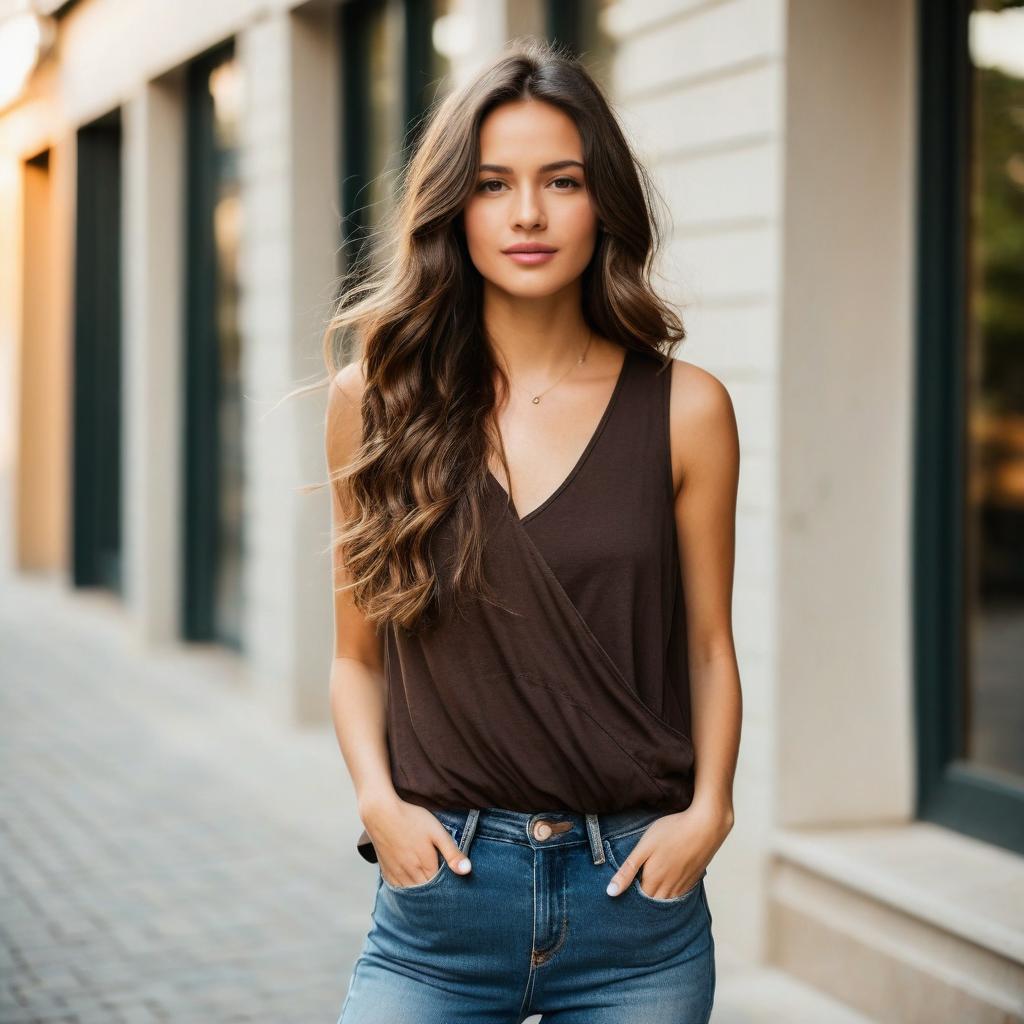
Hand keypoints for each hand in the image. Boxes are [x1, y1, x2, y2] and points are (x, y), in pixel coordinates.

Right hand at [361, 796, 472, 887]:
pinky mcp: (386, 870)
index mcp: (426, 865)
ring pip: (411, 893)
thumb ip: (452, 852)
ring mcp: (397, 873)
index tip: (454, 887)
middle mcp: (411, 874)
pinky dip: (405, 891)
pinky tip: (410, 886)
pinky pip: (397, 888)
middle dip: (434, 893)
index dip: (447, 887)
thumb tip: (467, 870)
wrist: (381, 812)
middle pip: (426, 893)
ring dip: (420, 894)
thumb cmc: (412, 819)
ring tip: (428, 890)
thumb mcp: (437, 832)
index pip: (440, 887)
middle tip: (442, 892)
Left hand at [606, 799, 732, 899]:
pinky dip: (670, 896)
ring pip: (666, 902)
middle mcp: (668, 888)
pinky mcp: (693, 879)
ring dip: (656, 901)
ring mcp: (682, 885)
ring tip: (648, 893)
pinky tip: (667, 889)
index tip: (621, 895)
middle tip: (632, 897)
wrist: (705, 826)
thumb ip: (628, 870)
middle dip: (642, 902)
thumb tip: (611, 892)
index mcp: (653, 880)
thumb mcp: (644, 847)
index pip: (637, 900)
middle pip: (651, 903)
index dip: (628, 898)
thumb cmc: (672, 831)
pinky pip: (679, 896)